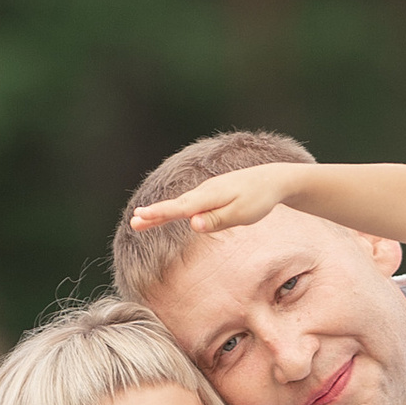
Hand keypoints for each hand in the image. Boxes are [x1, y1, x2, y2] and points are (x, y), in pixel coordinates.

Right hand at [128, 165, 302, 236]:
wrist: (272, 180)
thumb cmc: (258, 200)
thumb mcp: (240, 214)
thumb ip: (216, 220)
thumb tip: (193, 225)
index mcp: (210, 197)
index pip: (180, 209)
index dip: (159, 214)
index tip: (140, 217)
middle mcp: (204, 192)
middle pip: (176, 206)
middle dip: (154, 214)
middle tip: (133, 221)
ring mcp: (207, 191)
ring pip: (181, 204)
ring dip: (161, 212)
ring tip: (142, 220)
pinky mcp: (212, 193)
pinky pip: (189, 203)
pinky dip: (175, 208)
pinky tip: (167, 214)